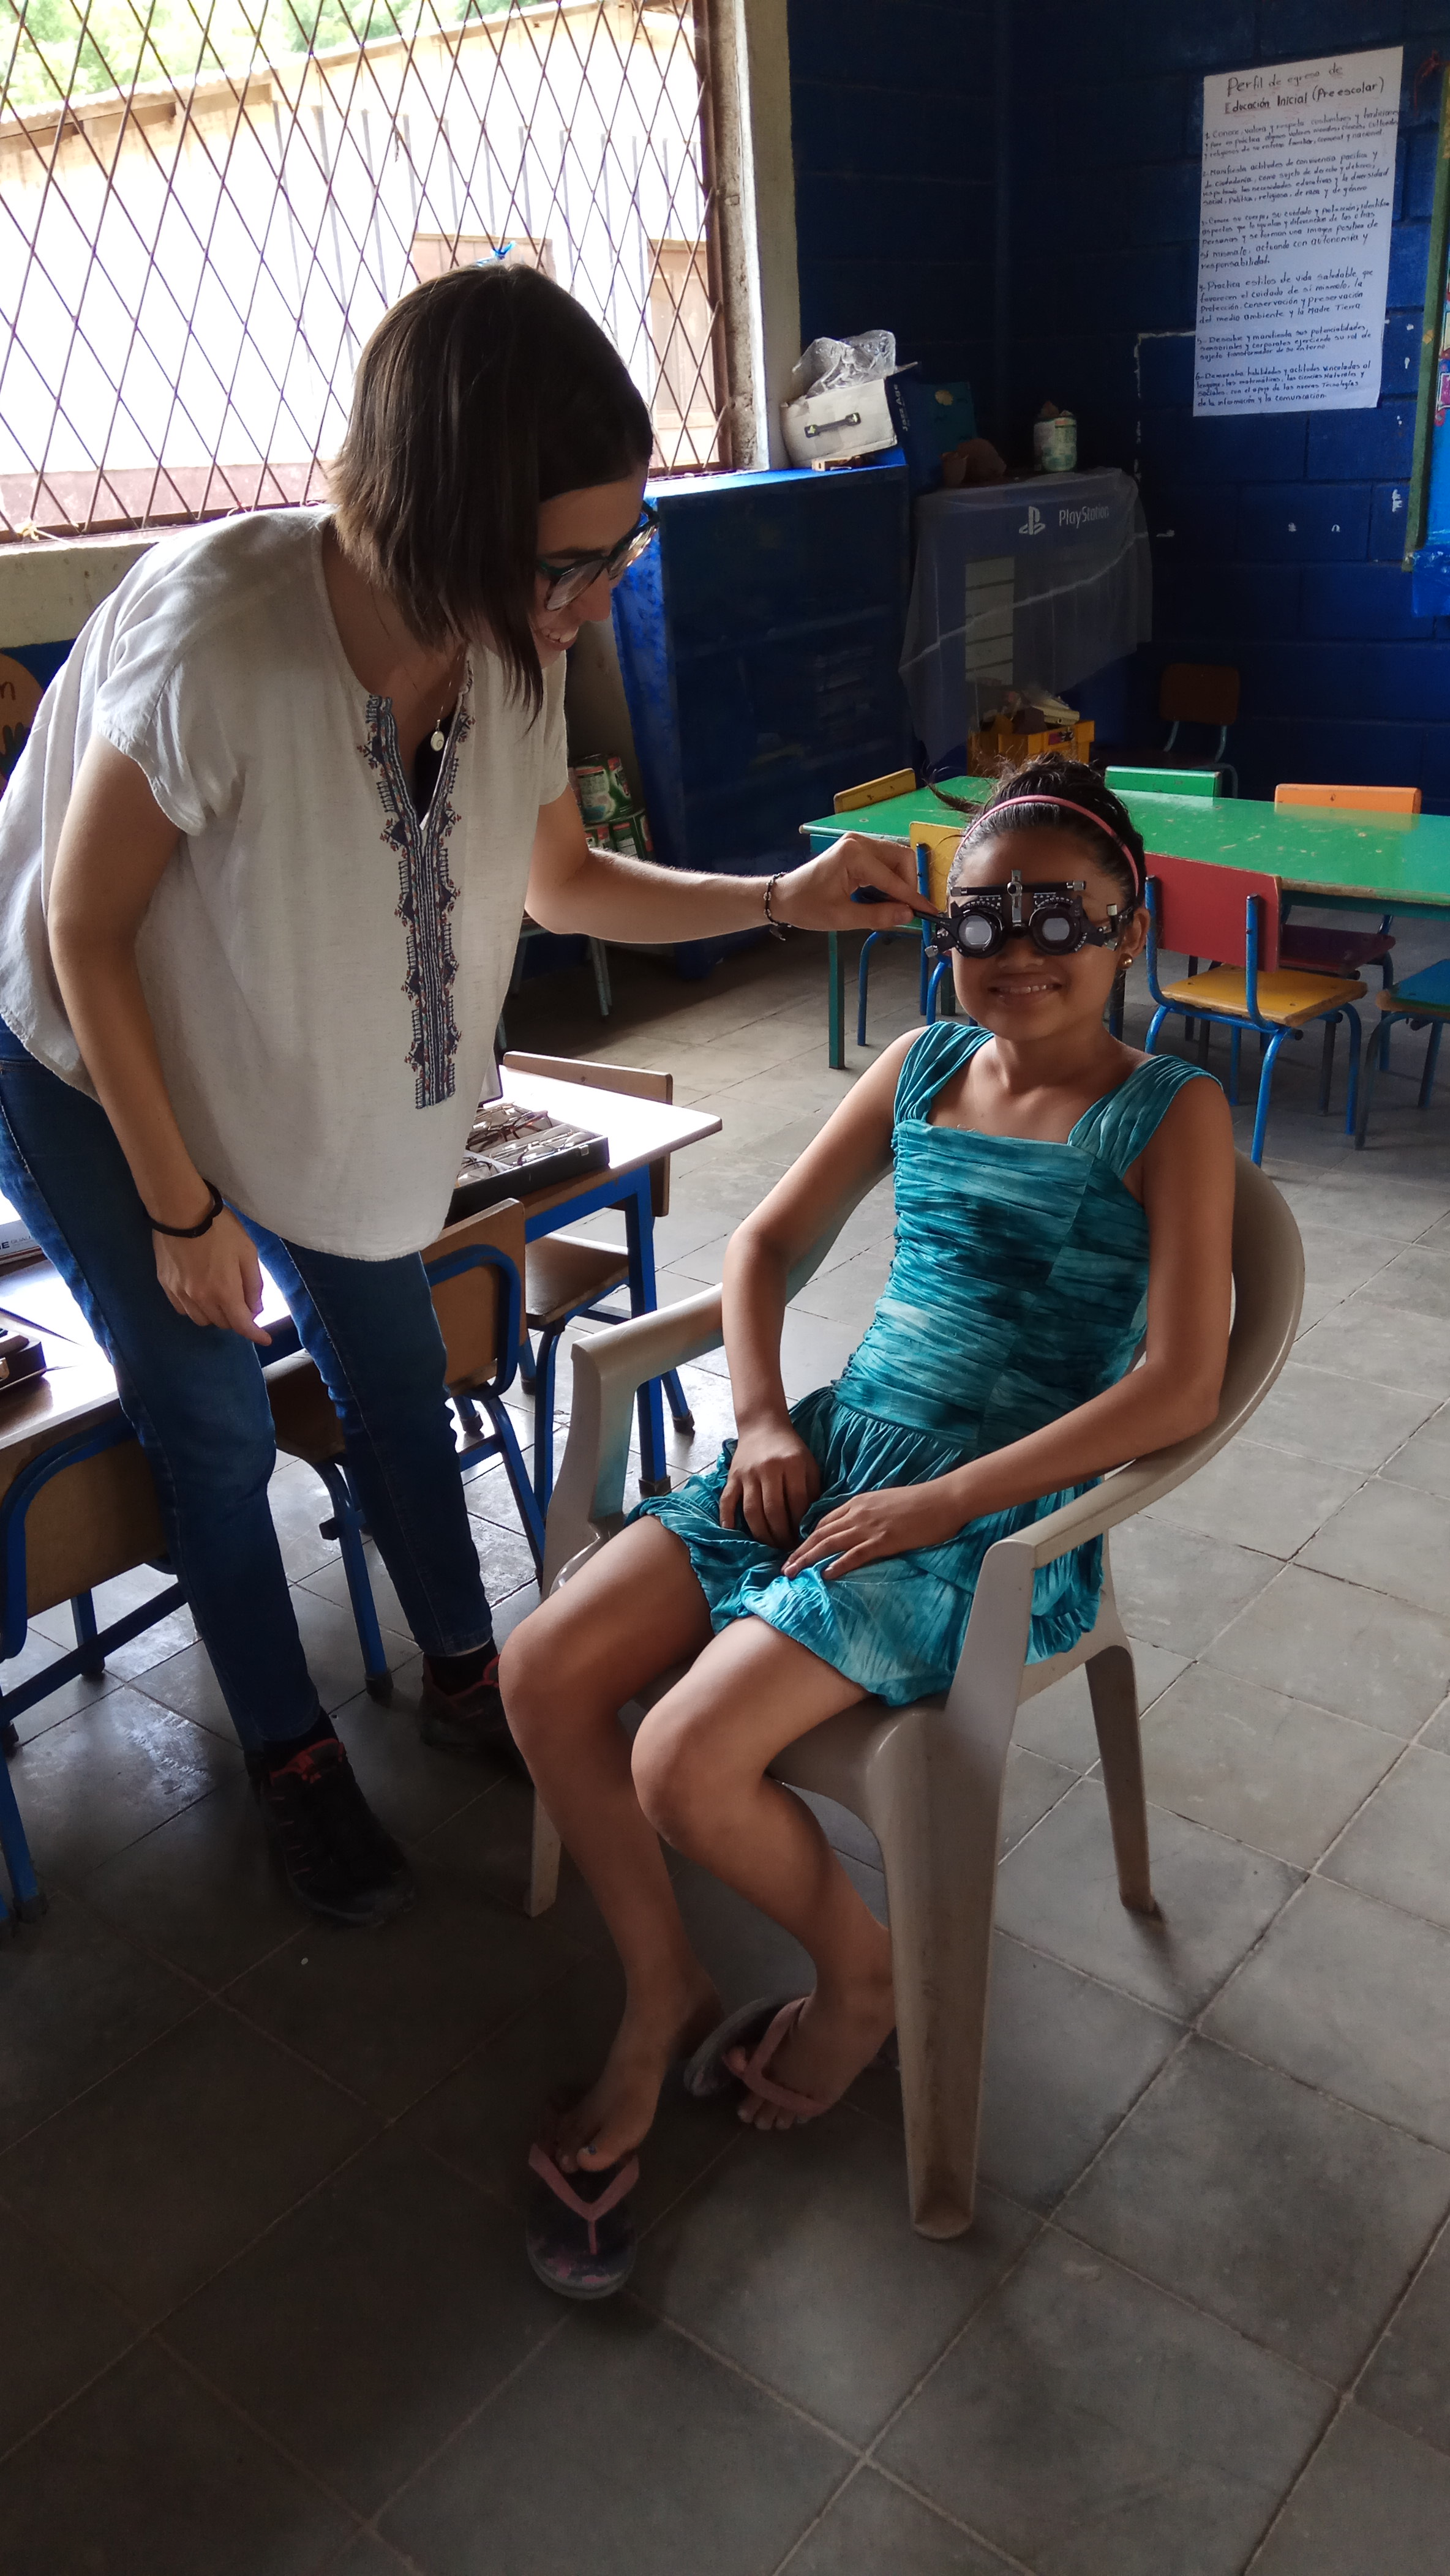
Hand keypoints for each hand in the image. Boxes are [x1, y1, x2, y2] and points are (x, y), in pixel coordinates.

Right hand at [154, 1207, 271, 1343]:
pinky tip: (200, 1294)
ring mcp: (180, 1294)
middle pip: (222, 1324)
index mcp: (224, 1291)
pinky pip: (183, 1310)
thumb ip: (253, 1284)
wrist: (181, 1211)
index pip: (241, 1325)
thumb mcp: (248, 1252)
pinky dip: (196, 1308)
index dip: (255, 1335)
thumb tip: (255, 1310)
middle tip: (242, 1301)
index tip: (264, 1339)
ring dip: (216, 1315)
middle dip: (236, 1318)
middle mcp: (201, 1299)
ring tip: (221, 1296)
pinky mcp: (166, 1286)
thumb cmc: (220, 1229)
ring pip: (202, 1320)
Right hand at [720, 1421, 821, 1546]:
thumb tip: (812, 1523)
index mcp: (792, 1465)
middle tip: (786, 1549)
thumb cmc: (791, 1449)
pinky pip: (727, 1500)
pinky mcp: (732, 1476)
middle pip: (773, 1511)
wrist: (763, 1425)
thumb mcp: (809, 1464)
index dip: (800, 1525)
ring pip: (752, 1511)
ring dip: (761, 1534)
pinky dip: (728, 1518)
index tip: (803, 1540)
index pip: (797, 1503)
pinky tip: (732, 1533)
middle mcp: (768, 1469)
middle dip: (781, 1535)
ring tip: (769, 1546)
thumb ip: (813, 1490)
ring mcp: (748, 1473)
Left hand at [772, 833, 928, 933]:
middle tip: (905, 909)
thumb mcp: (842, 917)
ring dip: (901, 881)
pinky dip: (890, 879)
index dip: (912, 897)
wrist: (783, 896)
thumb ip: (878, 916)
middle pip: (901, 859)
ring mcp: (858, 843)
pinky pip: (884, 862)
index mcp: (854, 855)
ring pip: (896, 859)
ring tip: (895, 905)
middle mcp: (859, 842)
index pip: (893, 877)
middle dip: (908, 884)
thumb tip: (908, 914)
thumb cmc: (807, 906)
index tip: (929, 911)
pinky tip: (885, 897)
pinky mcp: (857, 849)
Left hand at [782, 1477, 967, 1580]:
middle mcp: (858, 1513)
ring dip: (807, 1559)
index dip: (808, 1538)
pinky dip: (837, 1565)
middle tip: (784, 1567)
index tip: (798, 1551)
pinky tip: (825, 1575)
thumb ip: (868, 1513)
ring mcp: (869, 1527)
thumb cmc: (920, 1502)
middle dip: (799, 1551)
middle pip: (820, 1533)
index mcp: (858, 1502)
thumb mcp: (886, 1502)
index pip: (824, 1521)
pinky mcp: (883, 1541)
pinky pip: (854, 1555)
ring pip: (828, 1544)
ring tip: (792, 1573)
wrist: (942, 1499)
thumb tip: (858, 1527)